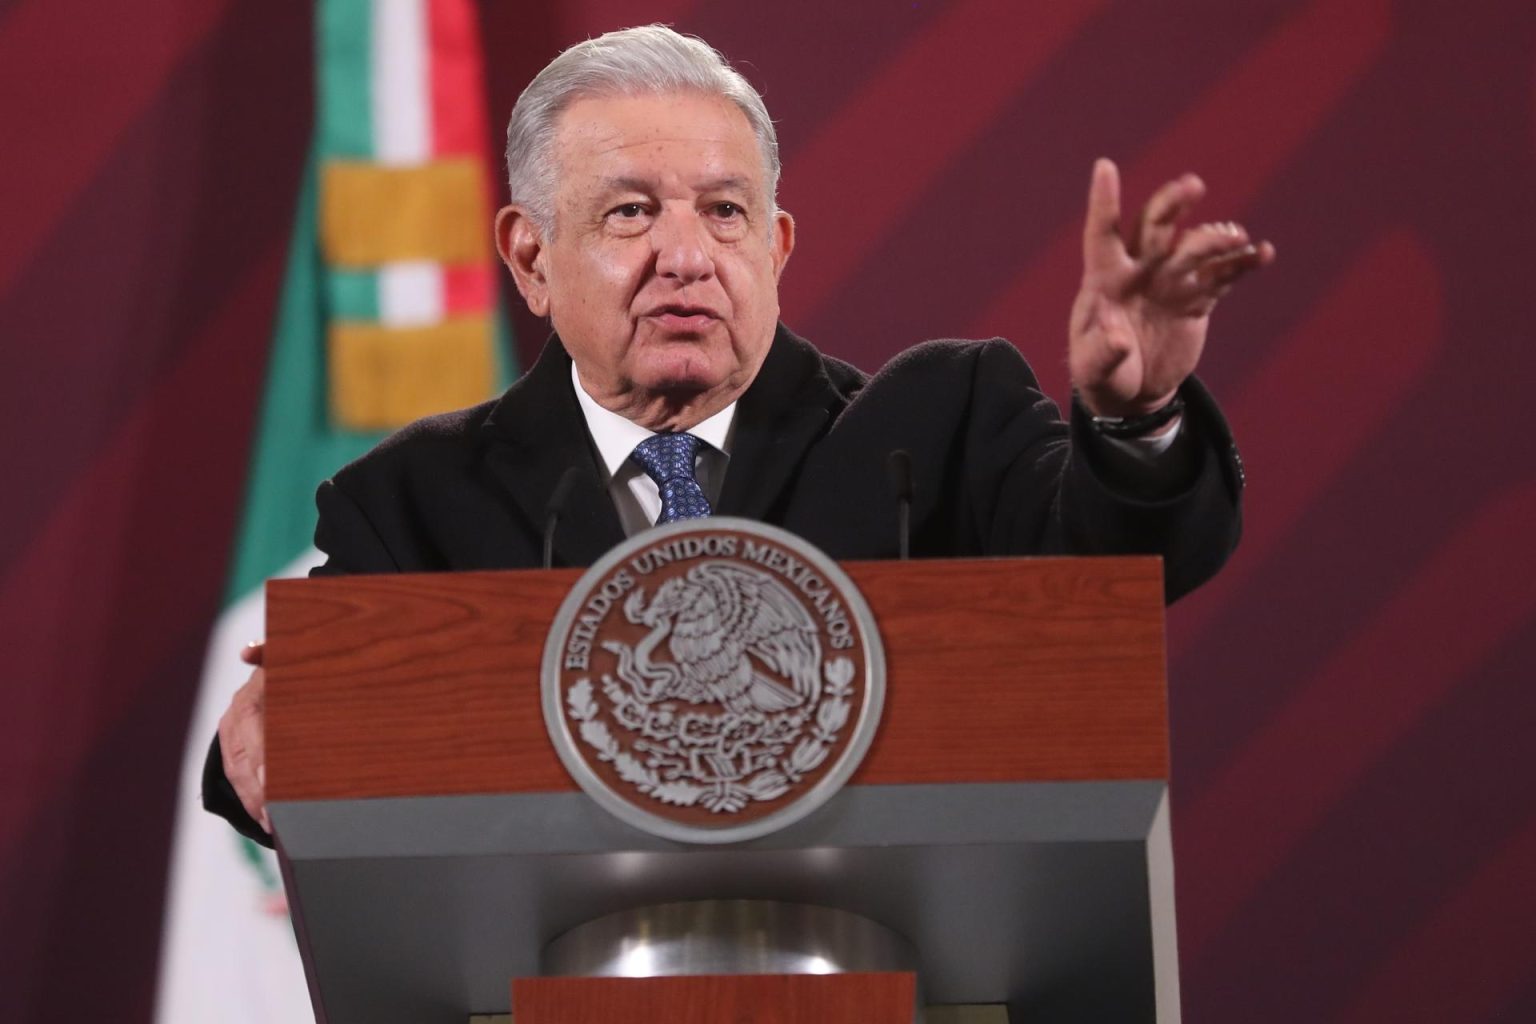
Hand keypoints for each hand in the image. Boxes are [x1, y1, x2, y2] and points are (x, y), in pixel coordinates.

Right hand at [217, 641, 269, 833]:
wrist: (278, 670)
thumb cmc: (289, 667)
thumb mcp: (282, 659)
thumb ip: (269, 654)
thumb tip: (249, 652)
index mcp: (248, 699)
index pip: (251, 736)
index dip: (260, 764)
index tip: (271, 788)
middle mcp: (235, 717)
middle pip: (241, 762)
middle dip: (257, 792)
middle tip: (274, 820)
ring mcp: (231, 733)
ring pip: (237, 773)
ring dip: (253, 801)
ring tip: (271, 825)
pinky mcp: (233, 747)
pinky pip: (238, 777)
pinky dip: (251, 798)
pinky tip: (265, 818)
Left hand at [1069, 158, 1273, 418]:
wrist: (1133, 392)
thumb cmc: (1102, 374)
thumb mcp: (1092, 369)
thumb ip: (1102, 352)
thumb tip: (1118, 338)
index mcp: (1106, 279)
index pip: (1102, 233)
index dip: (1104, 201)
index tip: (1104, 165)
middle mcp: (1140, 270)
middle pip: (1156, 225)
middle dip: (1173, 203)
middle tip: (1193, 186)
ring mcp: (1171, 281)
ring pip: (1195, 247)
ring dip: (1215, 238)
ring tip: (1237, 238)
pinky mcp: (1197, 298)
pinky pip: (1223, 275)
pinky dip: (1243, 264)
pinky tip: (1264, 254)